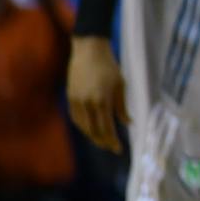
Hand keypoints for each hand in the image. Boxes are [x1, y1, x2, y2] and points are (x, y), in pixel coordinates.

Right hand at [67, 36, 128, 153]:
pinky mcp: (70, 97)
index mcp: (102, 100)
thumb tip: (128, 123)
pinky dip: (84, 127)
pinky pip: (76, 118)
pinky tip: (91, 129)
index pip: (107, 128)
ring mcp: (76, 101)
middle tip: (111, 147)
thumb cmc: (109, 66)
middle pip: (94, 131)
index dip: (112, 141)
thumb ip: (122, 107)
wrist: (89, 50)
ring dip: (93, 136)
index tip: (119, 149)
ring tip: (102, 140)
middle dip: (103, 141)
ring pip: (83, 127)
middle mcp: (87, 103)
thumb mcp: (120, 85)